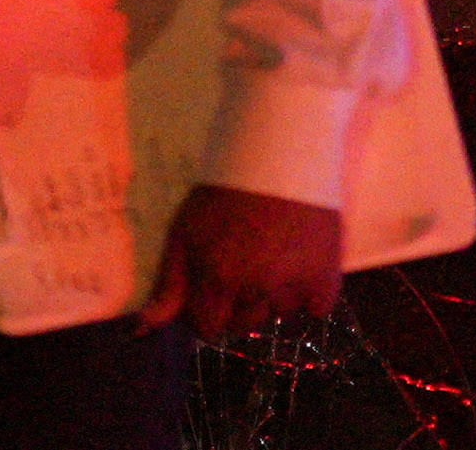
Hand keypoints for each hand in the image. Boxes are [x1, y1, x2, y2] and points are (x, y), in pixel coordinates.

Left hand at [138, 183, 347, 338]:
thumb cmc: (226, 188)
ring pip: (279, 313)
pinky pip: (316, 308)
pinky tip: (301, 264)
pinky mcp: (327, 274)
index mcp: (217, 277)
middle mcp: (256, 287)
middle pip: (243, 323)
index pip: (207, 327)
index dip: (206, 308)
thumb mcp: (186, 229)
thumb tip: (147, 325)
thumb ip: (169, 281)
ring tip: (276, 254)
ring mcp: (294, 283)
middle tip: (247, 263)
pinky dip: (310, 294)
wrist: (283, 149)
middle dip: (240, 303)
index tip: (214, 284)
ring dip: (275, 294)